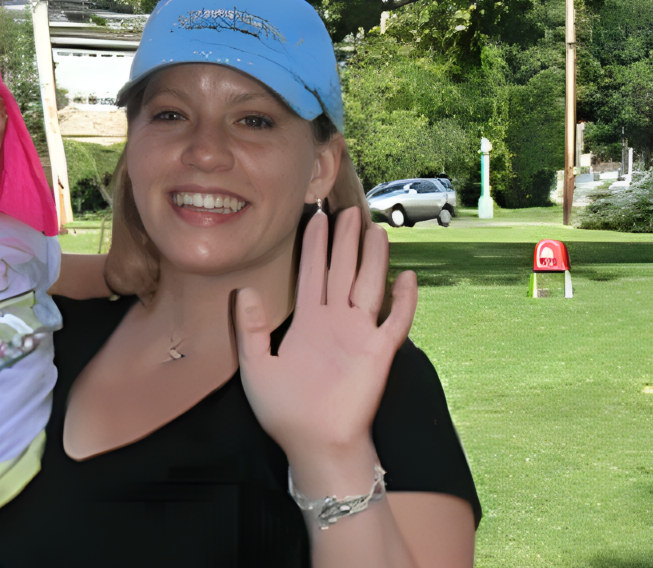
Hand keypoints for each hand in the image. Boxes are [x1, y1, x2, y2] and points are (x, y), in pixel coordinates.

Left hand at [231, 206, 417, 457]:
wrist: (313, 443)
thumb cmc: (284, 411)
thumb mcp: (255, 365)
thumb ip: (250, 328)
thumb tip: (244, 289)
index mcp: (308, 321)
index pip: (312, 273)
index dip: (314, 245)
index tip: (316, 216)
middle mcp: (336, 322)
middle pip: (342, 270)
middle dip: (346, 240)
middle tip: (349, 209)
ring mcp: (359, 335)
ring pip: (369, 285)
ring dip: (373, 259)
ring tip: (375, 229)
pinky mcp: (379, 353)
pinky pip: (395, 321)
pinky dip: (404, 300)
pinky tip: (407, 276)